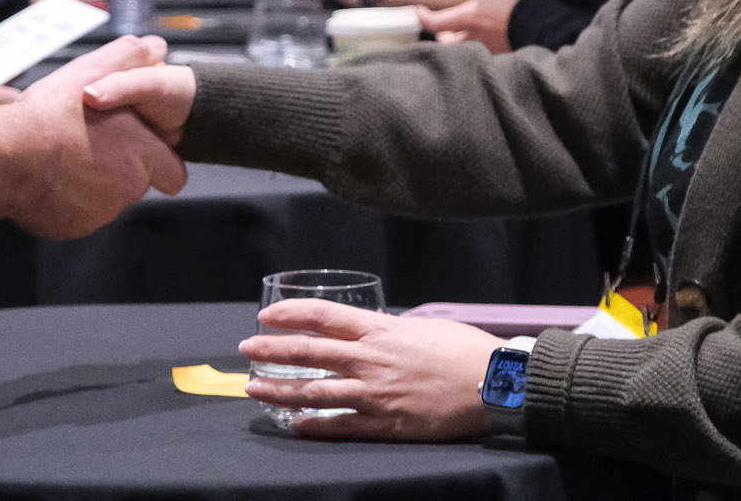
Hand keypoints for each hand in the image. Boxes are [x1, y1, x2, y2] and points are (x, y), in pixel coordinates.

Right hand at [10, 36, 186, 237]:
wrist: (4, 156)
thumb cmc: (48, 116)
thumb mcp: (91, 72)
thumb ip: (128, 58)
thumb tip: (154, 45)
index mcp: (142, 153)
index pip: (173, 173)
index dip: (158, 161)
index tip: (137, 151)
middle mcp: (128, 188)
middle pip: (135, 184)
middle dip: (118, 168)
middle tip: (87, 143)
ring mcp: (101, 213)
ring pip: (105, 199)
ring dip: (91, 182)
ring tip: (63, 157)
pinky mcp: (74, 228)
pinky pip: (77, 215)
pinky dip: (66, 201)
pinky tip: (48, 177)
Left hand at [240, 302, 497, 441]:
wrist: (494, 384)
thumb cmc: (462, 351)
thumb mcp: (421, 327)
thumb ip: (388, 331)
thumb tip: (367, 332)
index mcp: (380, 330)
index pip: (322, 316)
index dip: (289, 315)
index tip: (266, 316)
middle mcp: (371, 359)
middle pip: (308, 352)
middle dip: (271, 351)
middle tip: (246, 351)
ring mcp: (376, 393)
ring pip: (315, 391)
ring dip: (280, 390)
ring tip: (254, 389)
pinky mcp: (386, 423)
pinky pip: (341, 425)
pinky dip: (314, 424)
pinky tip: (295, 424)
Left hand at [419, 0, 560, 55]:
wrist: (546, 24)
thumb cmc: (521, 0)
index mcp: (469, 16)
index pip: (435, 22)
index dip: (423, 16)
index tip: (419, 10)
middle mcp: (475, 37)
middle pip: (447, 42)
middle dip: (444, 35)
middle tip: (444, 27)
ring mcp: (490, 50)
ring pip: (467, 50)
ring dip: (464, 43)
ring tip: (467, 34)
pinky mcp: (506, 57)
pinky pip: (491, 54)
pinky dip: (489, 47)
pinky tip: (495, 39)